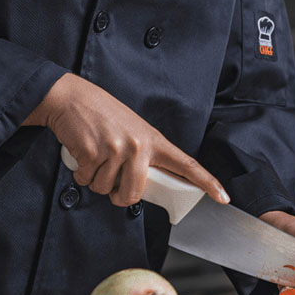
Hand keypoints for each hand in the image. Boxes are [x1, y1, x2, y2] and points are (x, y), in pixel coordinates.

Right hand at [25, 73, 228, 207]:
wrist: (71, 97)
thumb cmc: (101, 114)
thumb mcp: (133, 129)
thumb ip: (143, 154)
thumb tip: (141, 185)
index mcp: (153, 140)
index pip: (187, 164)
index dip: (207, 182)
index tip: (223, 197)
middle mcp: (138, 146)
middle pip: (133, 195)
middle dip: (117, 196)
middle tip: (111, 179)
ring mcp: (115, 149)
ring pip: (104, 190)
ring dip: (95, 180)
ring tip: (95, 156)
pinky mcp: (92, 152)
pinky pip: (86, 181)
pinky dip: (80, 173)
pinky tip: (82, 153)